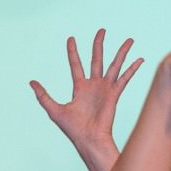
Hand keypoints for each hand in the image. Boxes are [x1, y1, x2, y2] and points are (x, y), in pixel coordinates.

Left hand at [30, 28, 143, 149]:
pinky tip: (140, 59)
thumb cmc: (72, 129)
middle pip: (97, 59)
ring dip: (122, 52)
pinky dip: (132, 69)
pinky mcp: (114, 95)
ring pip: (114, 65)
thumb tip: (31, 82)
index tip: (71, 38)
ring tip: (129, 40)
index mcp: (79, 88)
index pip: (75, 64)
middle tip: (102, 30)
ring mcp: (105, 89)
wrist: (89, 140)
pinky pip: (124, 79)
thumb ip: (43, 95)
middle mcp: (93, 86)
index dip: (72, 51)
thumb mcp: (54, 110)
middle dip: (99, 44)